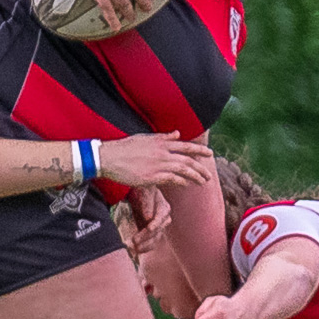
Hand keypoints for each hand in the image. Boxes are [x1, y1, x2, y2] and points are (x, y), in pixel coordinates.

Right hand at [98, 131, 213, 188]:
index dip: (199, 150)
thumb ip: (162, 137)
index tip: (210, 153)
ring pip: (183, 170)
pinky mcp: (152, 176)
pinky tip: (186, 185)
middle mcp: (162, 153)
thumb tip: (177, 133)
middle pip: (188, 160)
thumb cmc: (124, 148)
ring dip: (195, 176)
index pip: (185, 145)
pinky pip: (172, 179)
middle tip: (209, 175)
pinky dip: (181, 182)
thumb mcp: (144, 138)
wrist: (108, 157)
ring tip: (203, 182)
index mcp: (160, 142)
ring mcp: (158, 165)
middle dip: (201, 168)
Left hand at [125, 184, 171, 254]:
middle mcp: (164, 219)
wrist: (139, 194)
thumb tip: (148, 217)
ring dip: (145, 245)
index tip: (149, 228)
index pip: (160, 218)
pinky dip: (145, 248)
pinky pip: (152, 243)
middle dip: (146, 236)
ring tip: (134, 248)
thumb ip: (147, 202)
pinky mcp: (153, 233)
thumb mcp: (144, 191)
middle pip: (157, 230)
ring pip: (155, 239)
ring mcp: (159, 227)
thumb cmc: (142, 190)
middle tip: (134, 241)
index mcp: (164, 207)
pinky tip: (137, 251)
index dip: (155, 224)